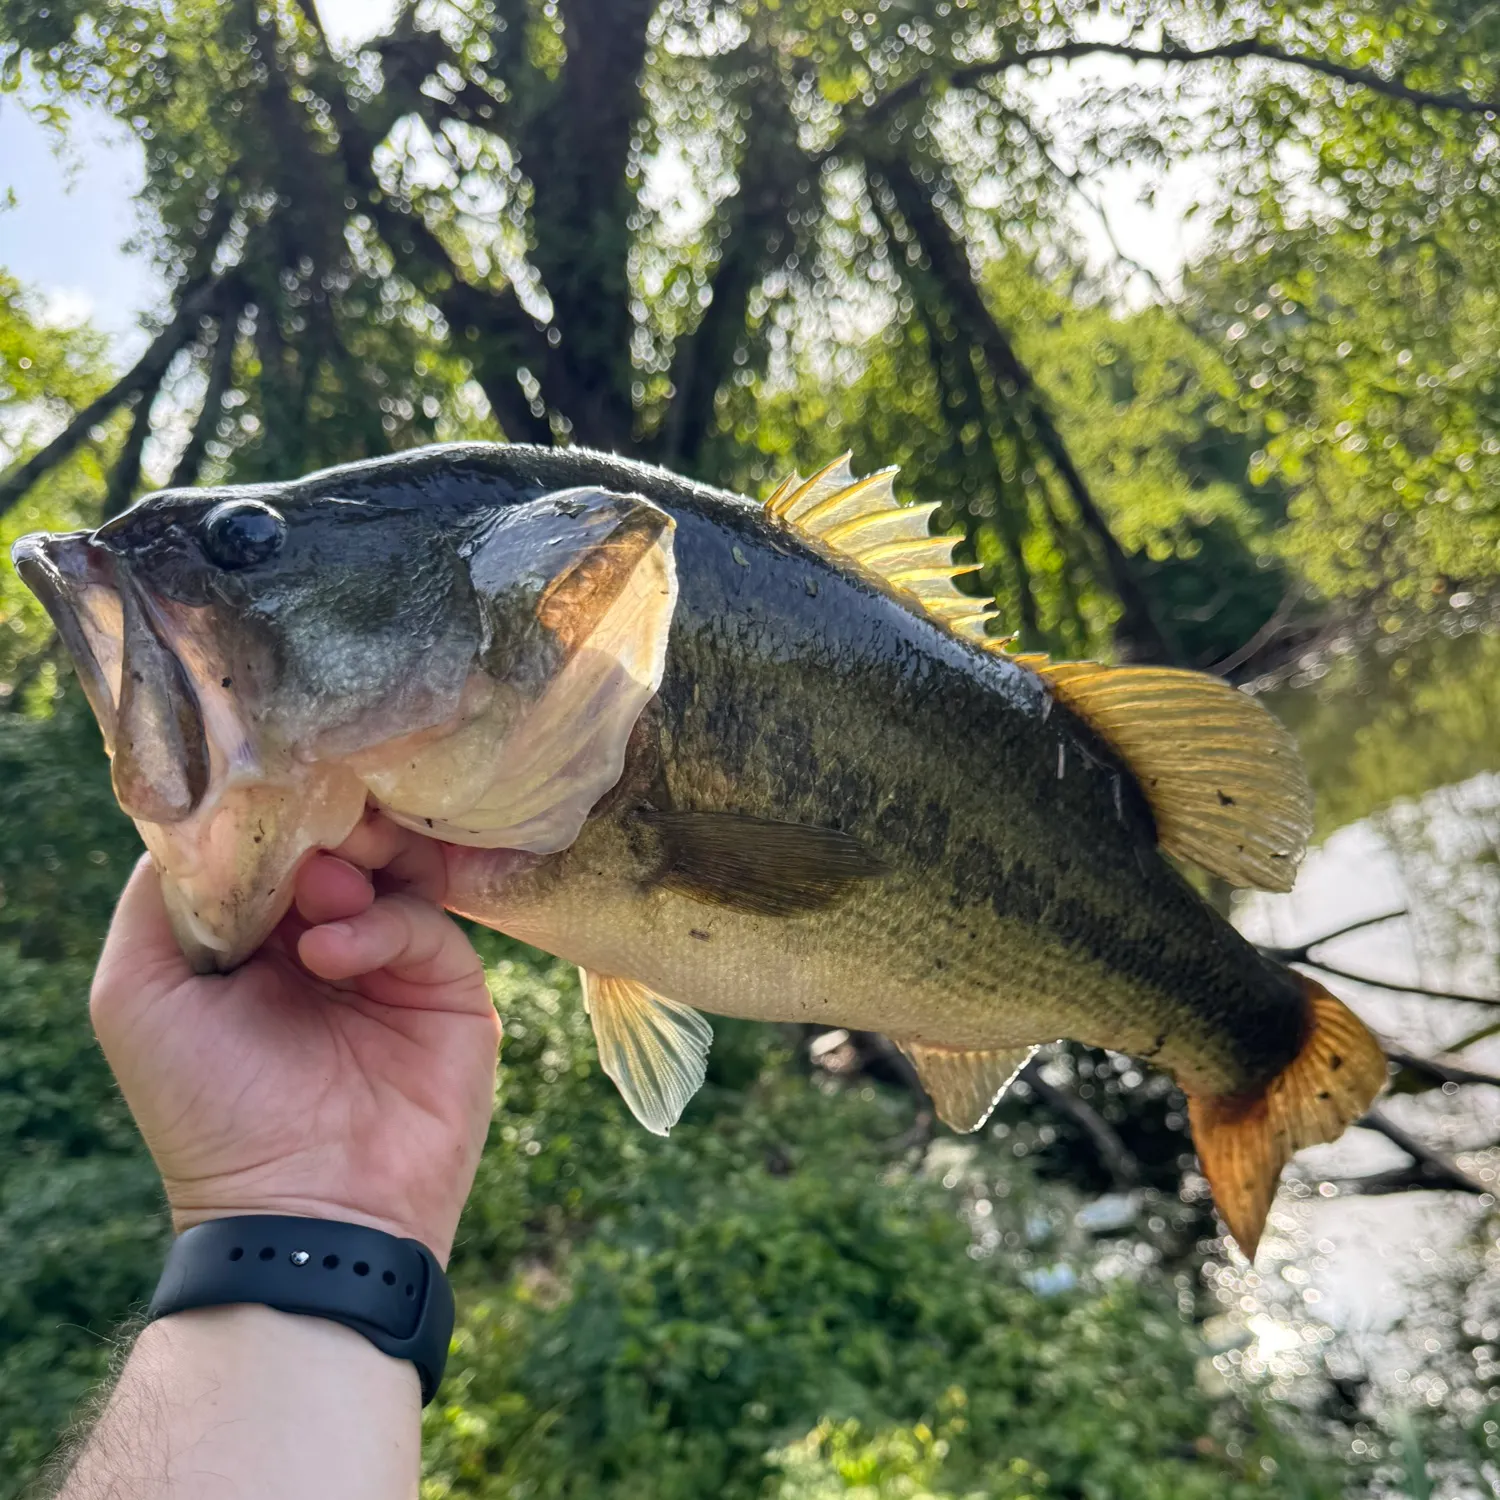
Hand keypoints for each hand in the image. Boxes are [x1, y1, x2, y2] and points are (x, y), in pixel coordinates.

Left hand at [90, 811, 500, 1264]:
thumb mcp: (140, 996)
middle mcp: (325, 940)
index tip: (266, 782)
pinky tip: (330, 955)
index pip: (274, 845)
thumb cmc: (207, 1109)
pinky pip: (424, 922)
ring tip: (320, 885)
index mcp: (257, 939)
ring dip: (355, 862)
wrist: (303, 1210)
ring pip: (393, 868)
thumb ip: (159, 902)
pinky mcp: (448, 986)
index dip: (269, 811)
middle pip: (340, 843)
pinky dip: (377, 924)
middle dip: (322, 824)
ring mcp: (391, 962)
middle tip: (312, 819)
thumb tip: (205, 819)